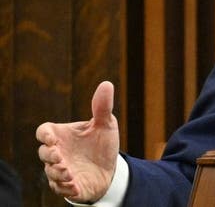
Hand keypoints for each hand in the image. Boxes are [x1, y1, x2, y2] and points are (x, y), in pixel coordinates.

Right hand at [36, 81, 120, 202]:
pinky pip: (60, 189)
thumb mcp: (106, 125)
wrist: (112, 169)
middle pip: (43, 153)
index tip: (52, 138)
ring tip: (69, 173)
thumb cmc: (103, 144)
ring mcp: (61, 170)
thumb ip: (102, 107)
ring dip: (57, 173)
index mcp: (62, 135)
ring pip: (50, 172)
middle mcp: (58, 153)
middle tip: (60, 157)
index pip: (43, 132)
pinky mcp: (68, 186)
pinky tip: (75, 186)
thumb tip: (106, 84)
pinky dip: (66, 188)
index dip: (45, 135)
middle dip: (49, 156)